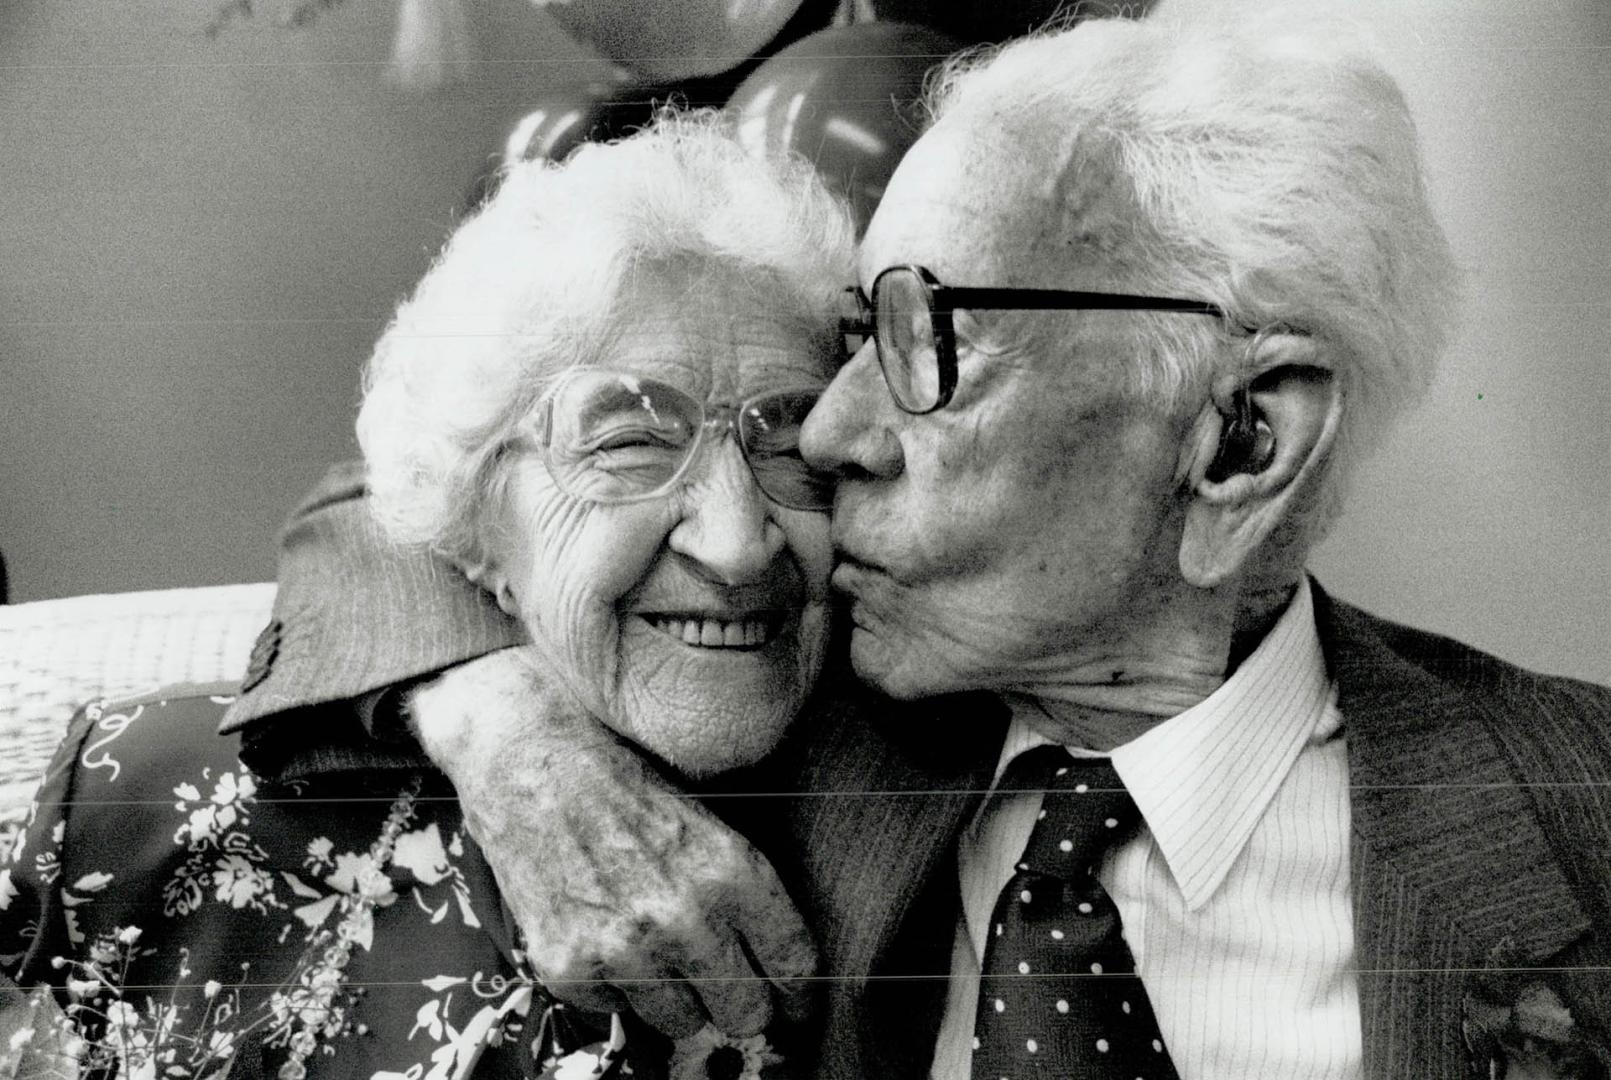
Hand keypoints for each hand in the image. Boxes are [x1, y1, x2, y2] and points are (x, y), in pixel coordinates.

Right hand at [407, 647, 816, 1039]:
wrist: (530, 760)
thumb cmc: (623, 782)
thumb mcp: (710, 820)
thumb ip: (748, 892)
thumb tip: (783, 967)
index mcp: (731, 871)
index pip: (795, 967)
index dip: (798, 991)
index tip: (793, 1001)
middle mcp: (682, 916)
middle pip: (745, 1013)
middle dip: (742, 1001)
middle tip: (724, 979)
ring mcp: (623, 947)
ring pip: (684, 1023)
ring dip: (678, 997)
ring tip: (657, 948)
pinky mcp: (568, 966)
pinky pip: (617, 1012)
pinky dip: (615, 985)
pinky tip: (605, 934)